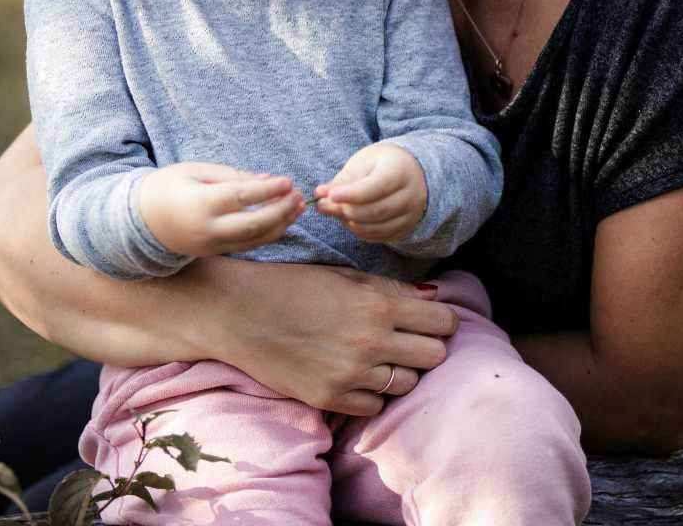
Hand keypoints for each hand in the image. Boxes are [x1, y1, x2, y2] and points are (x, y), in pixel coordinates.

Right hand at [139, 162, 304, 256]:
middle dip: (280, 211)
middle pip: (253, 225)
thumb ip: (231, 175)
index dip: (268, 190)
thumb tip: (267, 180)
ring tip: (299, 207)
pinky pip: (247, 246)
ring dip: (280, 224)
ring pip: (254, 240)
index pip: (241, 197)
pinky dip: (268, 234)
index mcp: (200, 203)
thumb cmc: (168, 186)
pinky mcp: (214, 253)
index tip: (288, 181)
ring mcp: (211, 245)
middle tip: (299, 195)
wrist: (142, 220)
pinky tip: (283, 220)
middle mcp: (207, 229)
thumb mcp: (194, 170)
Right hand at [197, 260, 456, 414]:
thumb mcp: (345, 276)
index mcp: (378, 305)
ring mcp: (351, 375)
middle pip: (433, 356)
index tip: (434, 320)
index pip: (442, 322)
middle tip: (409, 339)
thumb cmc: (293, 285)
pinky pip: (374, 406)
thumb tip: (434, 297)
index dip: (443, 320)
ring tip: (379, 357)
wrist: (240, 312)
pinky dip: (371, 392)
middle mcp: (371, 343)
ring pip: (407, 384)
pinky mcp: (330, 399)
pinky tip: (355, 374)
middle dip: (427, 346)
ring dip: (399, 371)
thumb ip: (391, 289)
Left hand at [314, 143, 426, 242]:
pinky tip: (347, 219)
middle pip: (375, 211)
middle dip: (345, 211)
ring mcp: (411, 216)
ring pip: (375, 228)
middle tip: (322, 205)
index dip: (351, 194)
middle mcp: (412, 195)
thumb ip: (343, 180)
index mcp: (401, 171)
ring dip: (349, 222)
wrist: (410, 172)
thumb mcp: (363, 162)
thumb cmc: (382, 163)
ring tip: (333, 210)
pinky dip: (358, 231)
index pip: (376, 187)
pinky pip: (377, 237)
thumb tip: (320, 194)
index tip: (330, 195)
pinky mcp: (405, 229)